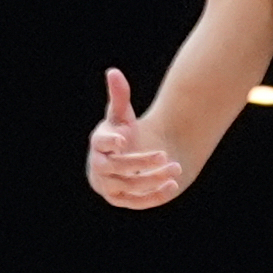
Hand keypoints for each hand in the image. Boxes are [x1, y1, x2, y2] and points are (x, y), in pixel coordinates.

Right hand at [85, 68, 181, 208]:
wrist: (122, 160)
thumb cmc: (121, 133)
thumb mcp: (120, 116)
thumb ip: (118, 96)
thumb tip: (113, 71)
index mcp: (98, 144)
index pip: (100, 144)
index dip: (110, 143)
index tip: (124, 140)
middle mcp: (99, 166)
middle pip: (116, 167)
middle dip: (141, 161)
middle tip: (164, 154)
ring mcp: (109, 186)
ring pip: (130, 186)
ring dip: (153, 178)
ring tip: (175, 167)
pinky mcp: (122, 199)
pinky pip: (138, 201)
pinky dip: (155, 195)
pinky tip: (172, 185)